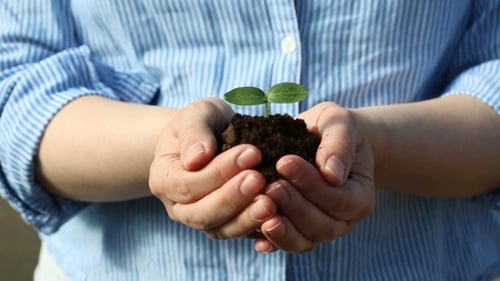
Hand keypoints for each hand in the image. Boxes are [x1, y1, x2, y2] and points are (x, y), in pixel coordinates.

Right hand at [149, 98, 276, 239]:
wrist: (216, 137)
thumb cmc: (204, 123)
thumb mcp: (197, 114)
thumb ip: (194, 131)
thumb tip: (196, 159)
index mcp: (164, 179)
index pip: (187, 184)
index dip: (218, 172)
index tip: (251, 152)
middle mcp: (179, 207)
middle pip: (201, 214)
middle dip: (232, 198)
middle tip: (260, 179)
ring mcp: (204, 220)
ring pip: (221, 229)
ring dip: (247, 218)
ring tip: (272, 203)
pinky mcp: (228, 226)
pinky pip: (242, 234)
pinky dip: (259, 228)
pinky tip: (279, 216)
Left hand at [255, 102, 374, 252]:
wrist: (317, 139)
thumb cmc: (330, 129)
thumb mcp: (339, 123)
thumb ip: (339, 143)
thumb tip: (332, 174)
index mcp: (360, 197)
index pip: (339, 199)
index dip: (312, 184)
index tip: (284, 162)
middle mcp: (344, 221)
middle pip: (322, 225)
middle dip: (294, 206)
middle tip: (270, 185)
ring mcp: (320, 231)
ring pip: (305, 241)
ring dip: (283, 229)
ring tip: (260, 208)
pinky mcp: (298, 234)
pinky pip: (287, 244)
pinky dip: (273, 243)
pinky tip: (256, 238)